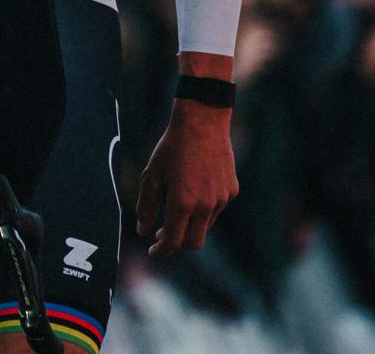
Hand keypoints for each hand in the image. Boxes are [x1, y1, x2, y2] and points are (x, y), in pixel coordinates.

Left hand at [135, 102, 237, 257]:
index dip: (162, 251)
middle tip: (162, 235)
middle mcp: (206, 205)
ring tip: (176, 207)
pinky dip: (203, 210)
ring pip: (205, 226)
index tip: (153, 251)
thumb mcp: (151, 174)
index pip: (174, 242)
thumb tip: (143, 231)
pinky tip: (194, 190)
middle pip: (193, 243)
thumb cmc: (172, 147)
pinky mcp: (231, 190)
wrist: (202, 123)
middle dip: (177, 244)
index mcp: (183, 203)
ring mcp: (221, 199)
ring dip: (189, 225)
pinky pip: (215, 209)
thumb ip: (146, 206)